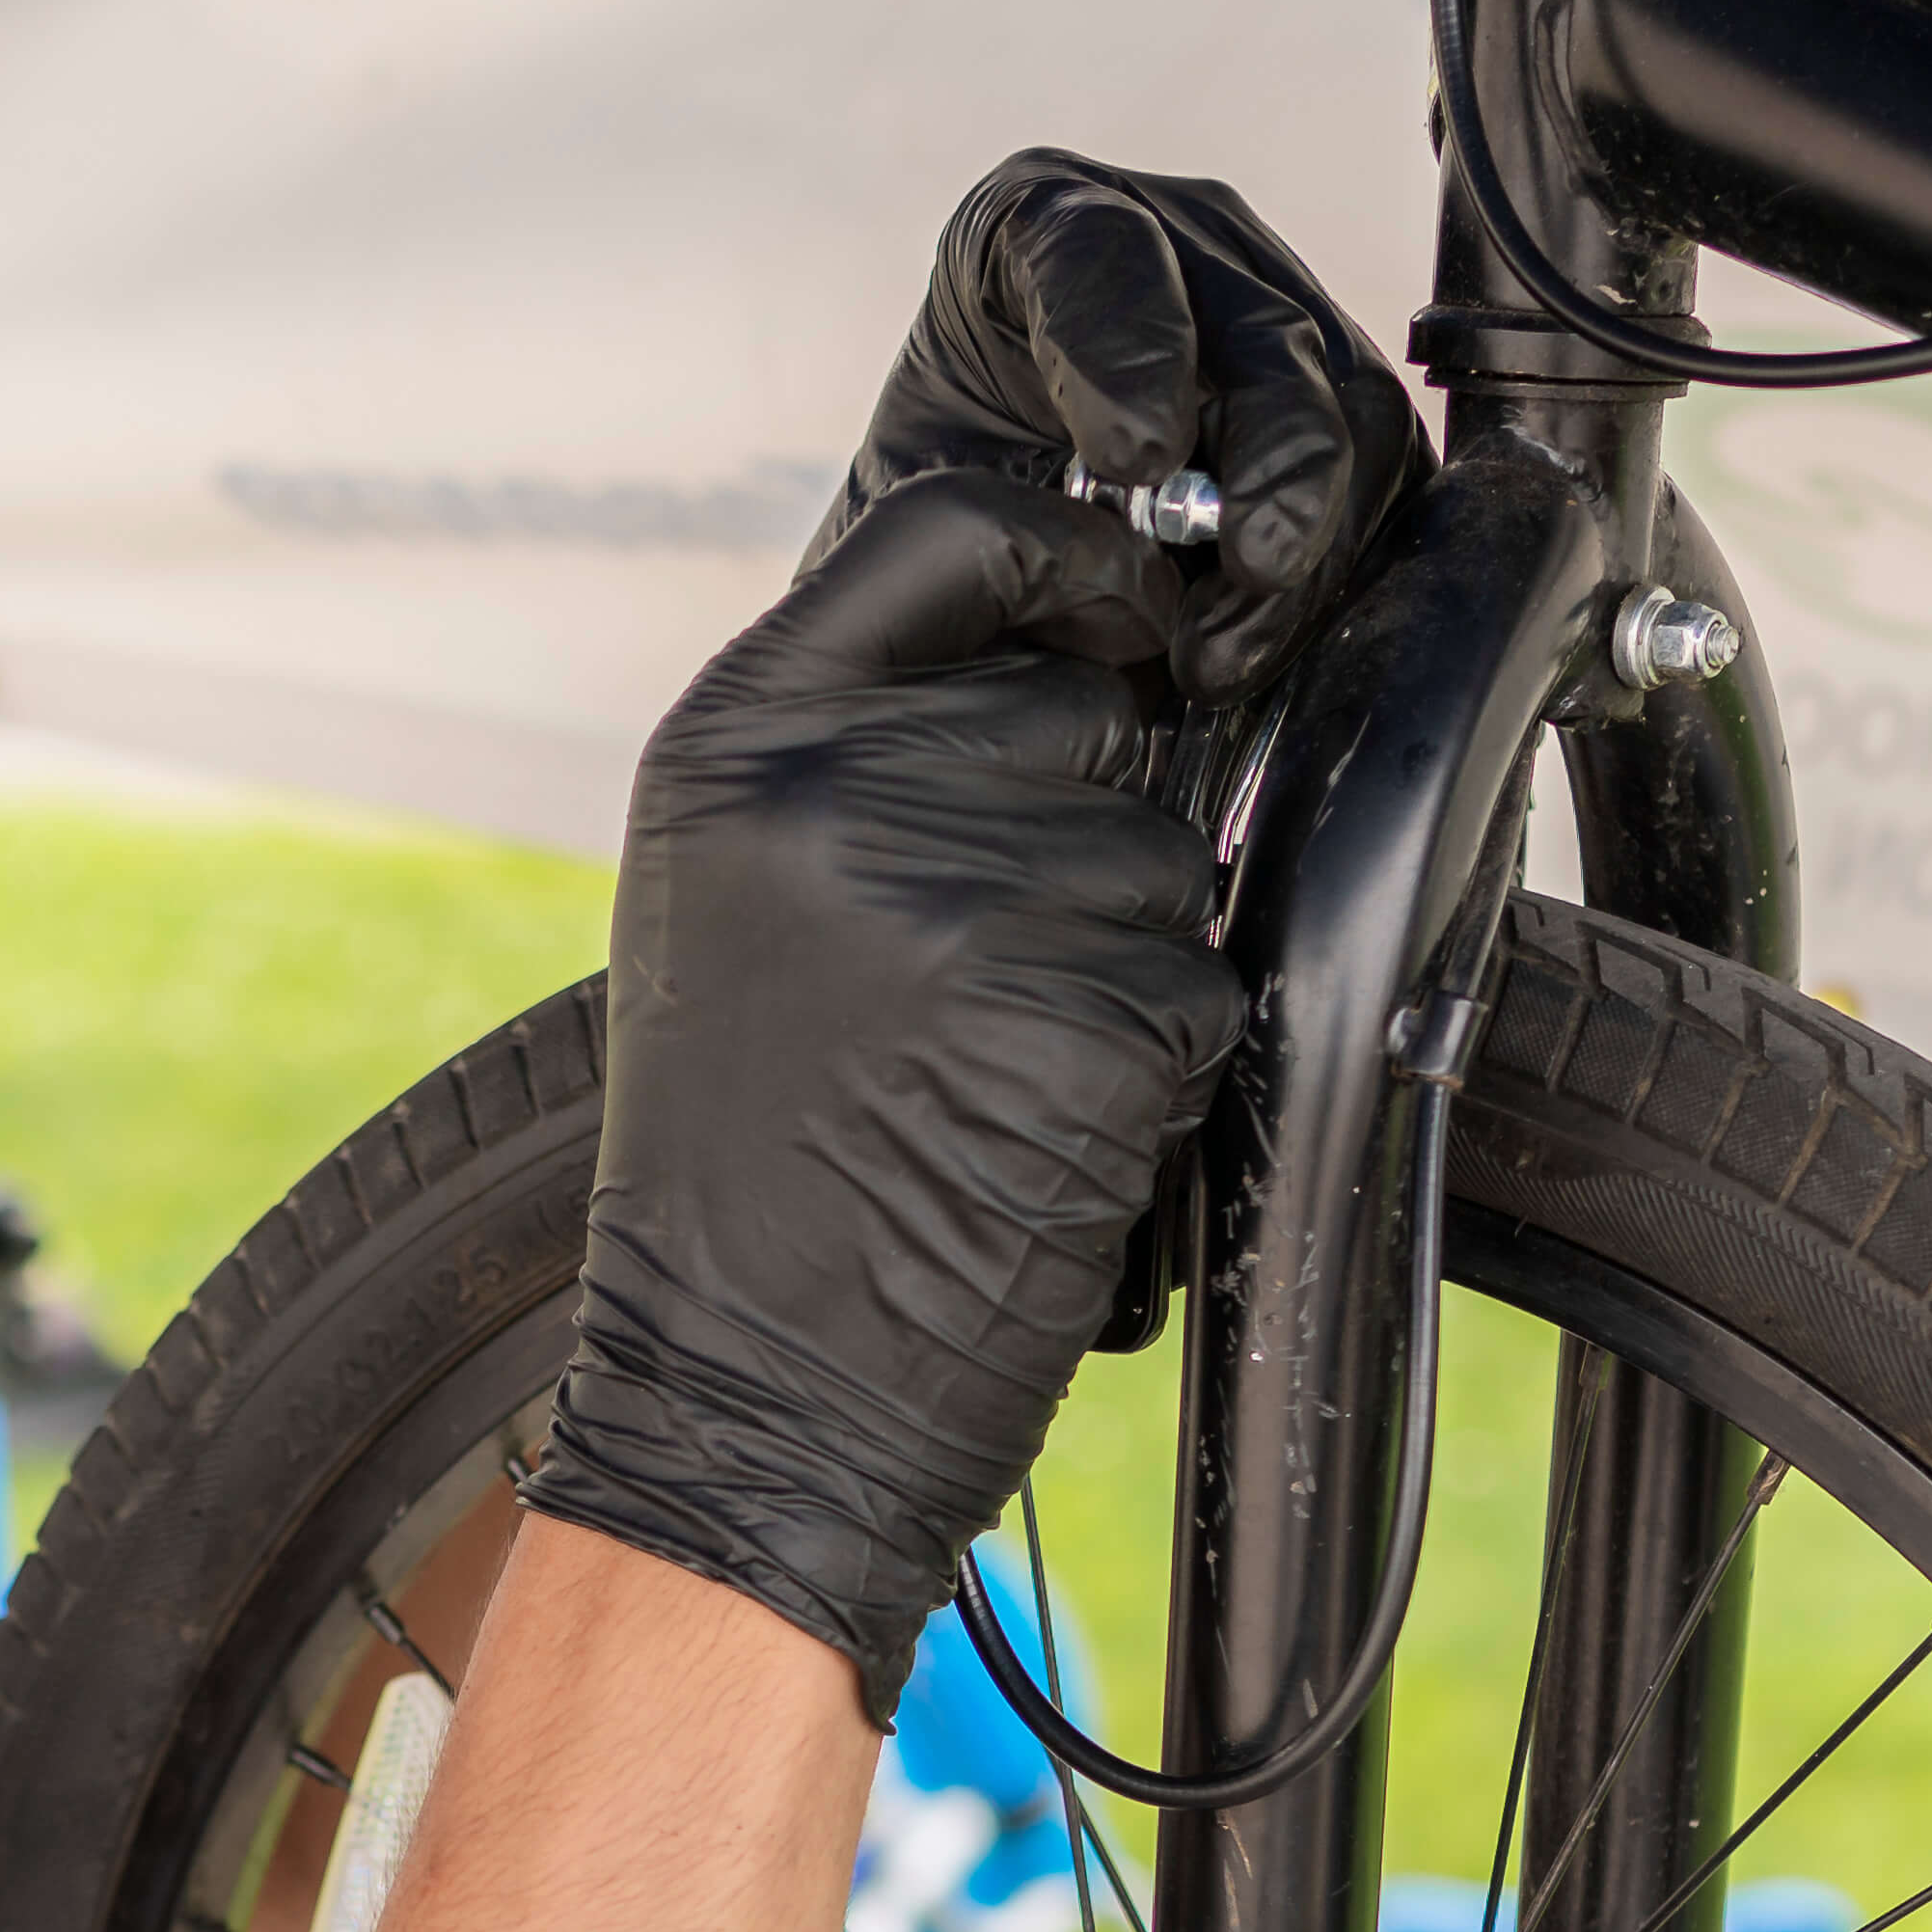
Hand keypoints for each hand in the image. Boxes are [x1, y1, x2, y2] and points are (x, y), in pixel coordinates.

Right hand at [514, 475, 1251, 1718]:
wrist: (734, 1401)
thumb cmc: (744, 1171)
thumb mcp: (732, 898)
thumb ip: (866, 754)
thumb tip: (1082, 649)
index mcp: (741, 742)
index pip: (962, 530)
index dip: (1075, 564)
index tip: (1122, 617)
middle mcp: (848, 792)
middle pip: (1089, 709)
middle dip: (1080, 830)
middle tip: (967, 988)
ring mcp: (975, 899)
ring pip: (1165, 858)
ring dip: (1121, 966)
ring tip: (986, 1080)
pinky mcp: (1091, 1017)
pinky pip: (1200, 989)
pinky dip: (1155, 1075)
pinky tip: (1041, 1142)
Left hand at [818, 150, 1420, 714]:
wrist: (983, 554)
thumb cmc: (944, 509)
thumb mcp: (914, 489)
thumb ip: (971, 492)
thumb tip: (1098, 553)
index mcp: (1040, 227)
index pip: (1102, 251)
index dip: (1133, 346)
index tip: (1135, 456)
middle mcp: (1177, 250)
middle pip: (1268, 333)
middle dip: (1275, 463)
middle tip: (1249, 569)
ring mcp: (1270, 321)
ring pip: (1350, 407)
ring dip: (1312, 540)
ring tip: (1228, 648)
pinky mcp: (1337, 408)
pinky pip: (1384, 476)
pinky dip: (1340, 567)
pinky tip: (1273, 638)